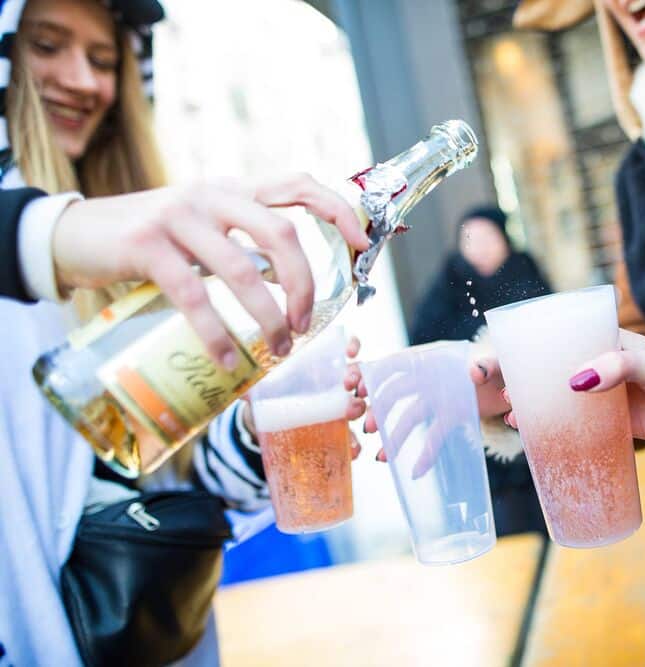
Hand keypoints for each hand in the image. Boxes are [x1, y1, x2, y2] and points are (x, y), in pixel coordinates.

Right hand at [52, 174, 369, 368]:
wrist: (74, 234)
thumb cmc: (151, 240)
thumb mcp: (202, 229)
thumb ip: (242, 243)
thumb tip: (291, 285)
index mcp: (232, 189)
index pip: (296, 184)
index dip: (336, 209)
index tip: (362, 245)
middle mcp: (210, 195)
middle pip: (280, 234)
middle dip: (303, 284)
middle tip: (305, 324)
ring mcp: (177, 216)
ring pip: (241, 271)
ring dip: (267, 318)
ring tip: (277, 350)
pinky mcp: (146, 245)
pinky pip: (194, 296)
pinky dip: (216, 334)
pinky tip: (228, 360)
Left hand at [242, 334, 366, 441]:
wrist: (263, 420)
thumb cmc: (269, 391)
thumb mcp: (262, 381)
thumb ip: (253, 377)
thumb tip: (238, 371)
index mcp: (321, 363)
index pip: (346, 347)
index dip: (353, 346)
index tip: (350, 352)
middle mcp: (335, 382)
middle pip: (359, 374)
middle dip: (359, 377)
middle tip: (349, 384)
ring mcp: (337, 407)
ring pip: (360, 403)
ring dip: (362, 407)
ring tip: (351, 415)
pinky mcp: (334, 431)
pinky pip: (351, 436)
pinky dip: (353, 443)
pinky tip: (351, 449)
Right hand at [365, 353, 508, 462]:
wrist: (517, 381)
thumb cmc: (502, 364)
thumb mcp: (497, 361)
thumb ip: (486, 365)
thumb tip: (474, 373)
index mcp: (438, 358)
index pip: (401, 362)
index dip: (378, 374)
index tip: (362, 389)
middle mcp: (433, 378)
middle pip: (398, 393)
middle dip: (381, 410)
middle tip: (370, 429)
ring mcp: (440, 399)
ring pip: (410, 417)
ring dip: (394, 437)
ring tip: (382, 458)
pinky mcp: (452, 417)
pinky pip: (433, 436)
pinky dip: (424, 454)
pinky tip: (414, 471)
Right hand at [503, 329, 644, 441]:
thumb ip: (618, 367)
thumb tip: (578, 382)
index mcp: (600, 341)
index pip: (557, 339)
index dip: (528, 348)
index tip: (506, 360)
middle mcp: (595, 366)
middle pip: (550, 372)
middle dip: (524, 381)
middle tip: (504, 393)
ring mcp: (600, 395)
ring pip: (558, 400)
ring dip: (535, 407)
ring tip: (515, 417)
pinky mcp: (608, 422)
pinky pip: (575, 426)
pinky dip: (555, 430)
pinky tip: (537, 437)